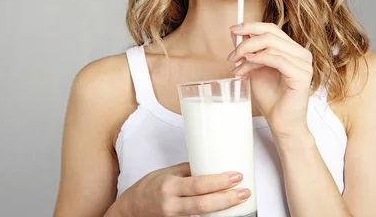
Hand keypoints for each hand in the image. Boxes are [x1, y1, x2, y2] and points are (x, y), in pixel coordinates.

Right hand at [117, 162, 250, 215]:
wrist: (130, 211)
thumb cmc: (147, 189)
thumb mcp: (165, 173)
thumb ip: (187, 171)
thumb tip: (209, 164)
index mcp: (169, 186)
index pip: (198, 184)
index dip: (219, 182)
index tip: (236, 176)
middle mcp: (171, 204)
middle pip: (204, 205)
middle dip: (227, 199)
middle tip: (244, 191)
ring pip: (202, 215)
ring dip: (223, 208)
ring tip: (239, 199)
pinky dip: (211, 215)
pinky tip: (224, 210)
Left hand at [228, 22, 312, 139]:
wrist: (281, 122)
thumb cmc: (271, 97)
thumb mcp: (255, 68)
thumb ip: (249, 51)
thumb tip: (235, 32)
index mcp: (292, 49)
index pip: (271, 29)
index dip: (251, 26)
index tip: (233, 30)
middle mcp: (301, 53)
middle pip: (270, 34)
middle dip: (246, 41)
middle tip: (232, 54)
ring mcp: (304, 63)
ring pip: (271, 46)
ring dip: (248, 53)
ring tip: (237, 66)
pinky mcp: (302, 75)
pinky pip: (278, 59)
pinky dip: (259, 59)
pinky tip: (247, 64)